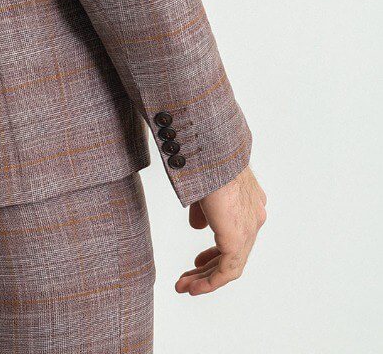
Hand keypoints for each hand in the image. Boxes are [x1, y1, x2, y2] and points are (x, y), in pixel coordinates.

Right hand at [175, 164, 266, 295]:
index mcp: (249, 200)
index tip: (198, 262)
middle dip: (208, 268)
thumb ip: (203, 209)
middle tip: (189, 278)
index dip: (215, 250)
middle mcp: (254, 216)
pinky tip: (193, 288)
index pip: (235, 233)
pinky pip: (227, 271)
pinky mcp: (238, 239)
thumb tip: (198, 226)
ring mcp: (249, 229)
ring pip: (231, 265)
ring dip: (205, 279)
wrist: (211, 152)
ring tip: (184, 287)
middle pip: (233, 252)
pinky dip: (209, 282)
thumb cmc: (204, 158)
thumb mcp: (202, 186)